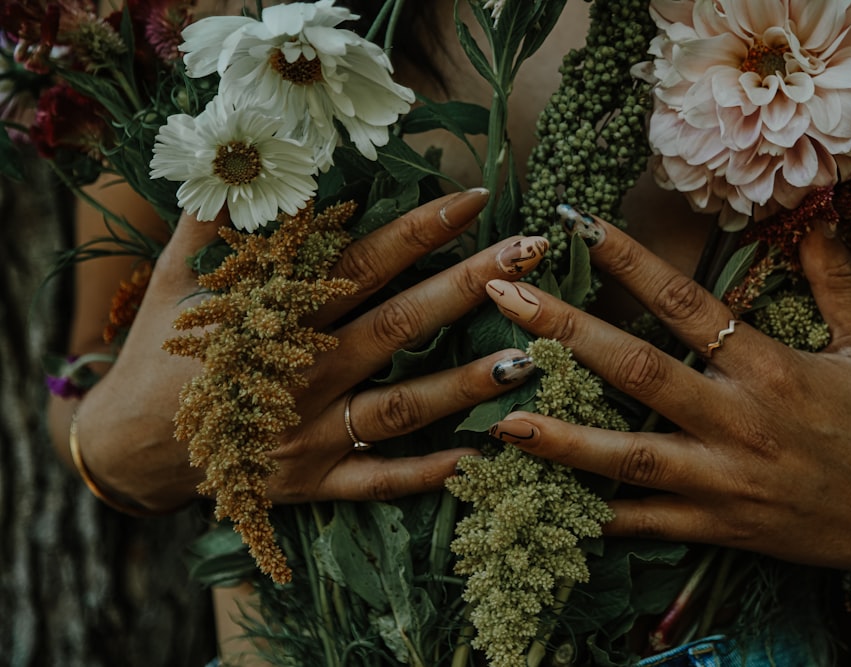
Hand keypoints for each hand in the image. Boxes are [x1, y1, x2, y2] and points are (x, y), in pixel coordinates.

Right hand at [77, 189, 548, 510]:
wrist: (128, 449)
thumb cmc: (161, 355)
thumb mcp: (178, 282)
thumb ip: (216, 225)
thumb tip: (243, 161)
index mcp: (274, 317)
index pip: (359, 266)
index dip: (417, 231)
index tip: (473, 199)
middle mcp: (301, 373)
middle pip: (397, 325)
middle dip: (467, 285)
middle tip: (530, 252)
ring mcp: (310, 433)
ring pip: (400, 407)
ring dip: (466, 383)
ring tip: (531, 357)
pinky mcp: (311, 482)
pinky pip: (375, 481)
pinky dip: (425, 474)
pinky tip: (479, 457)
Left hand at [485, 215, 850, 588]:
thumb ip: (838, 277)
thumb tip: (815, 210)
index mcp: (771, 369)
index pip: (686, 304)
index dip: (629, 261)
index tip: (577, 225)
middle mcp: (736, 422)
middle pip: (635, 370)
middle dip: (562, 331)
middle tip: (499, 295)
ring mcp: (721, 481)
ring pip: (626, 454)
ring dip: (559, 434)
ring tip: (500, 413)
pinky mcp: (716, 527)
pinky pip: (644, 522)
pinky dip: (594, 513)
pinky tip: (544, 499)